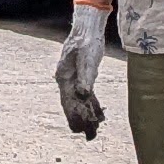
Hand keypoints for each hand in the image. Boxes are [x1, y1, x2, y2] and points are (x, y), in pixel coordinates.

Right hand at [56, 2, 109, 139]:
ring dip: (87, 115)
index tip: (79, 129)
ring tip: (95, 129)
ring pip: (80, 102)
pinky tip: (99, 115)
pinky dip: (92, 105)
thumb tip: (83, 95)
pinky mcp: (84, 76)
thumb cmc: (86, 40)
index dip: (74, 116)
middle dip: (81, 120)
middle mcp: (67, 81)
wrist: (87, 27)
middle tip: (90, 136)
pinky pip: (87, 95)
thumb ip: (85, 77)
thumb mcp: (87, 58)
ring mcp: (75, 79)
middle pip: (72, 105)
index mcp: (65, 77)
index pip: (68, 102)